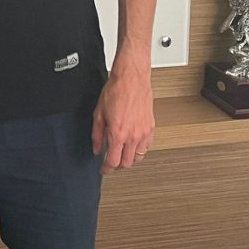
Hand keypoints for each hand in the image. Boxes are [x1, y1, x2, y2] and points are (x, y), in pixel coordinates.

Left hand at [91, 52, 153, 174]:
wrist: (131, 78)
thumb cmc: (116, 91)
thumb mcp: (98, 113)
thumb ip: (97, 134)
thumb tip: (97, 148)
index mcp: (118, 133)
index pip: (113, 162)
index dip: (106, 169)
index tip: (103, 170)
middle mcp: (133, 136)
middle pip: (127, 163)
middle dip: (117, 166)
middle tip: (110, 162)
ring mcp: (144, 132)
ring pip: (138, 157)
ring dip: (129, 159)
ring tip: (121, 154)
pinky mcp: (151, 127)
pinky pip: (147, 147)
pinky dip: (139, 150)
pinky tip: (133, 145)